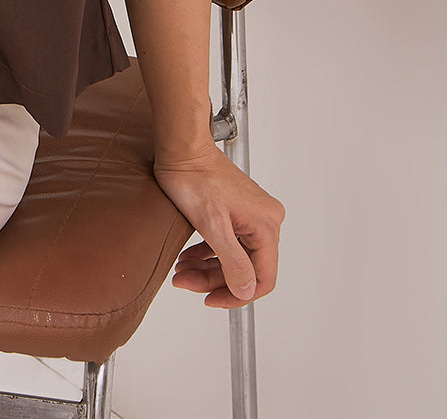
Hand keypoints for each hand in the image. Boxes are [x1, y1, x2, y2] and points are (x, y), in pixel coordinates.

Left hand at [152, 140, 284, 308]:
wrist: (181, 147)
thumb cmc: (194, 176)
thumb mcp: (212, 224)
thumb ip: (232, 260)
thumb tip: (246, 290)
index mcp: (266, 225)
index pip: (263, 278)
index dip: (236, 295)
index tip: (211, 299)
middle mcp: (264, 220)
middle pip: (245, 268)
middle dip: (213, 280)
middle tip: (184, 281)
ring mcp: (250, 215)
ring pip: (233, 257)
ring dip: (207, 268)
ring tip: (182, 271)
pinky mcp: (235, 211)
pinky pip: (227, 242)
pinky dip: (207, 253)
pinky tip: (188, 258)